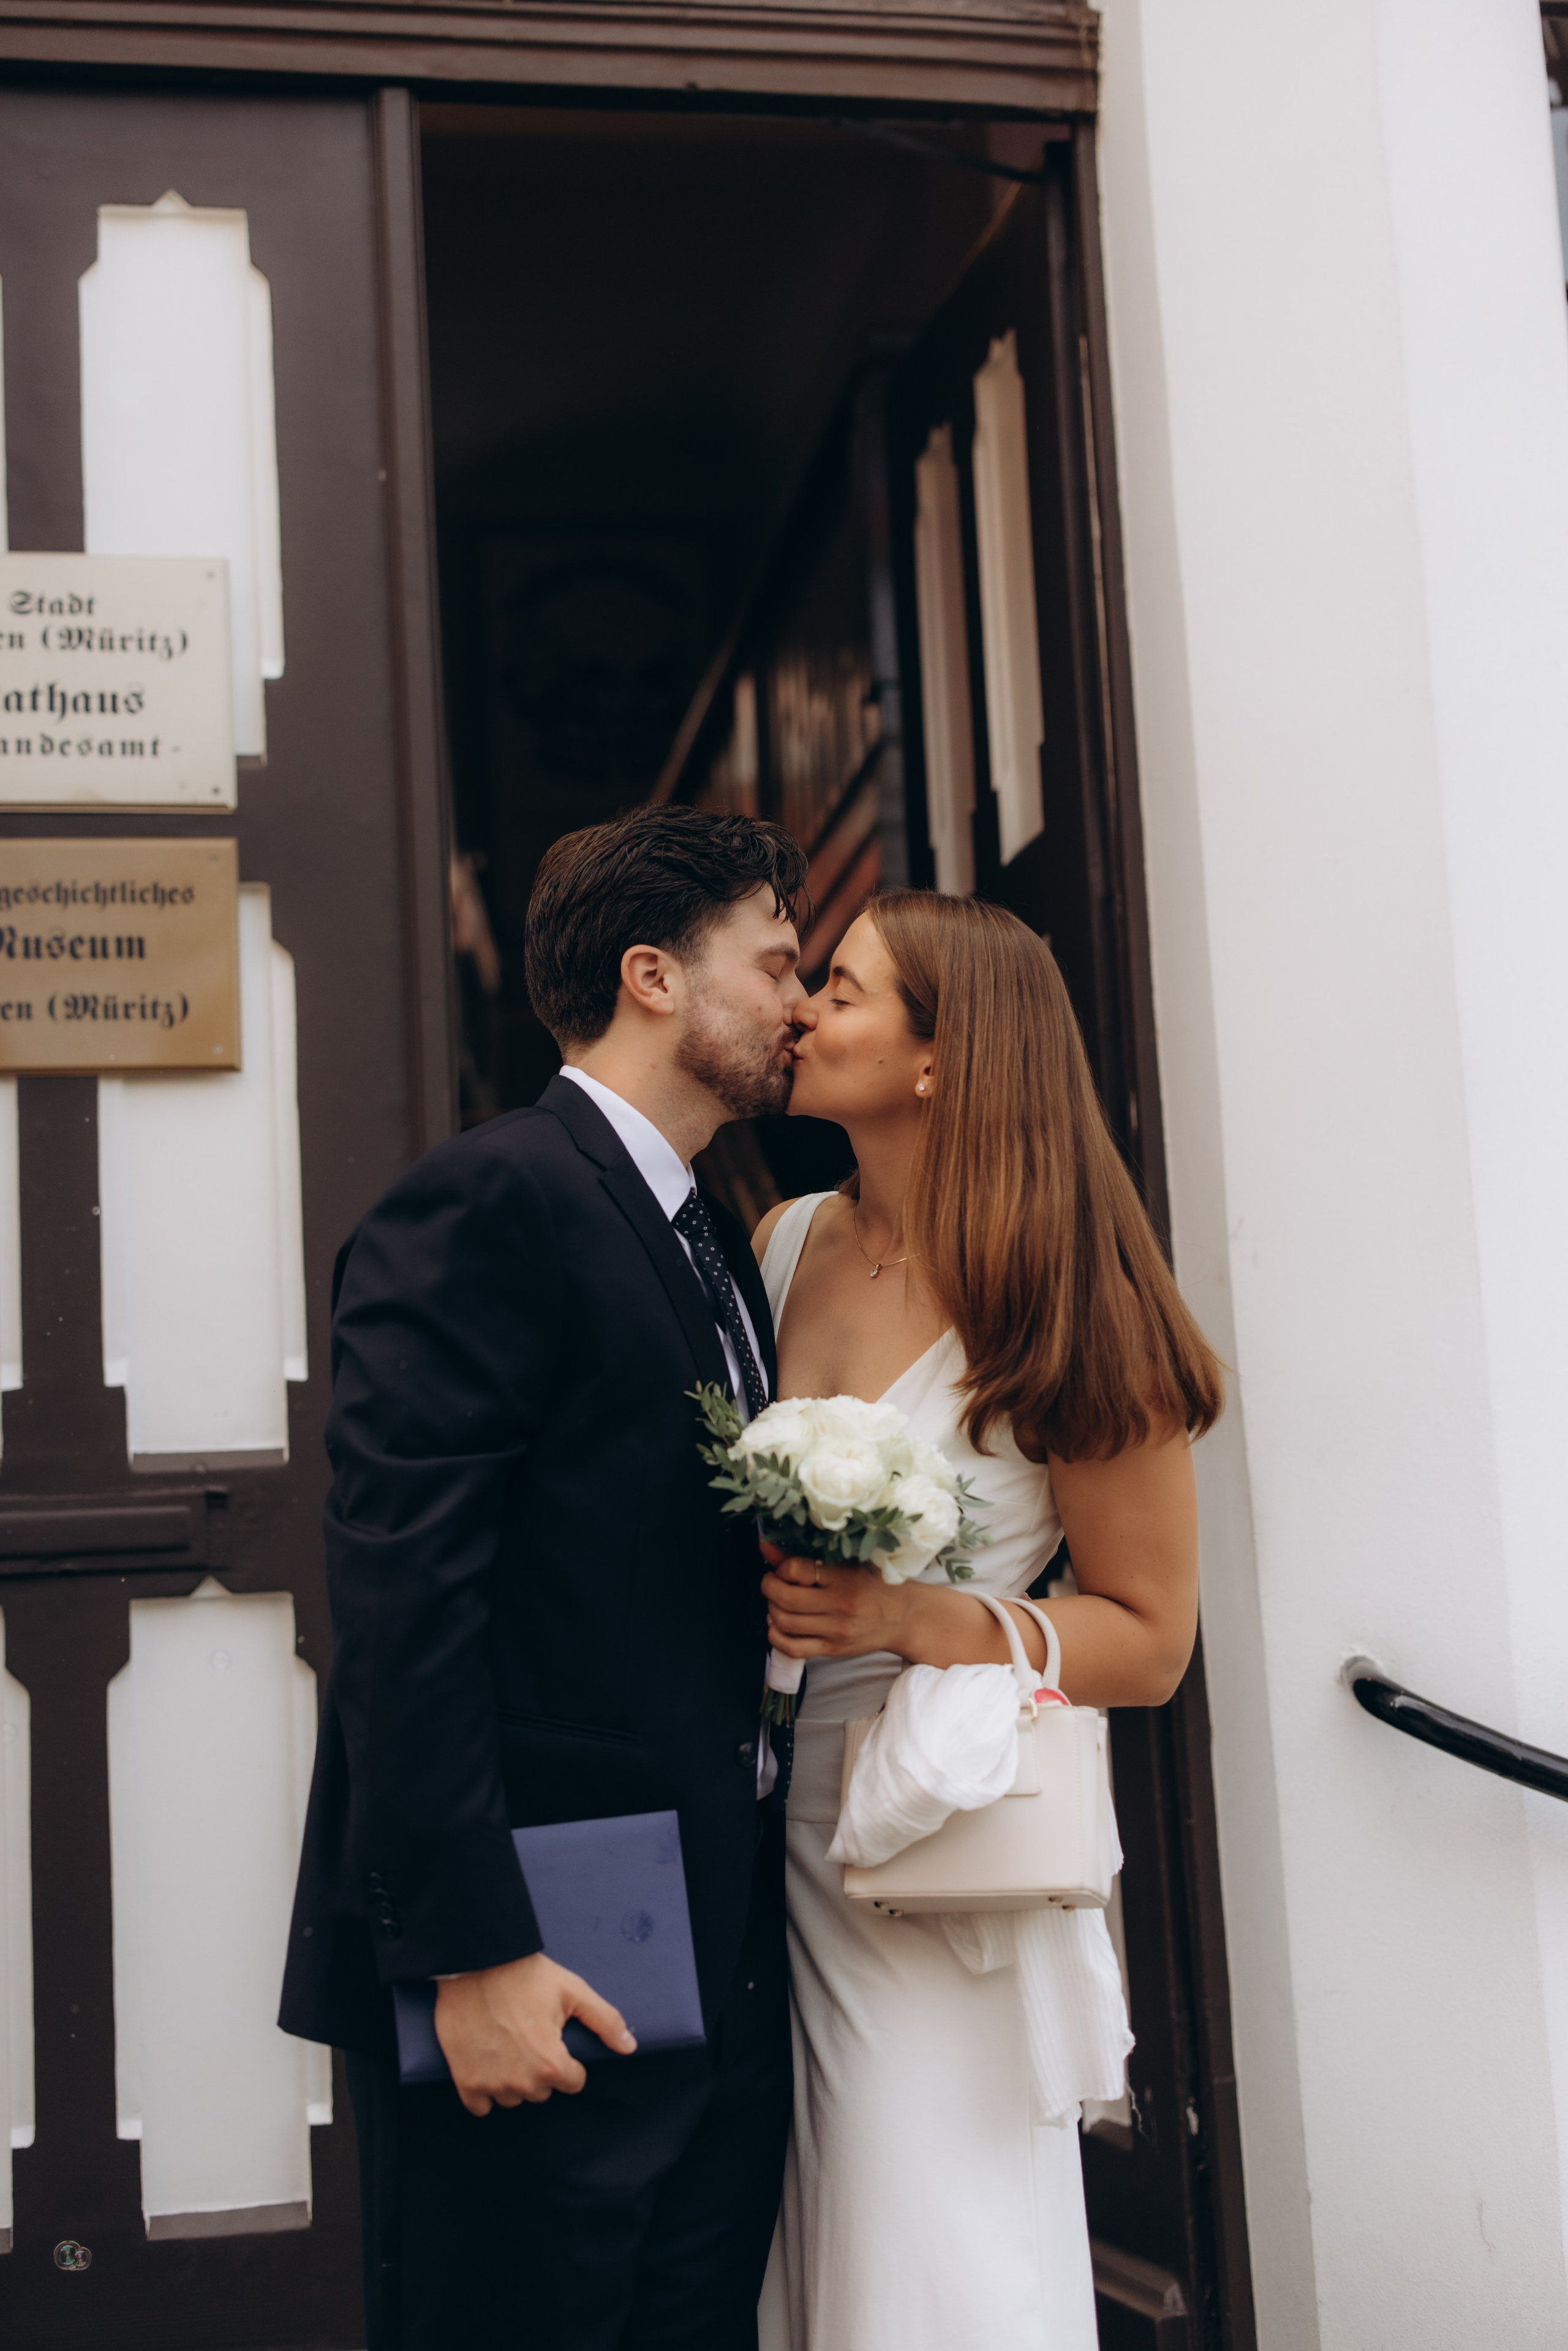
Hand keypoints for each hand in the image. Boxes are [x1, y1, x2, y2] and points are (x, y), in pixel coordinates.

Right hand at [433, 1951, 635, 2115]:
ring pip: (513, 2098)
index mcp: (551, 2064)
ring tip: (509, 2046)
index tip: (556, 2040)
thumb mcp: (573, 1991)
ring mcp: (491, 2084)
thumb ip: (605, 2021)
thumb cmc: (526, 1975)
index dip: (568, 2061)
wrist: (476, 1964)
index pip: (573, 2082)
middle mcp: (522, 2082)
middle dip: (541, 2070)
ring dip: (514, 2080)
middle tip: (531, 2037)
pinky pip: (480, 2106)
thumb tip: (630, 2047)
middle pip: (542, 2091)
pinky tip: (489, 2065)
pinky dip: (485, 2091)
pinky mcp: (465, 2080)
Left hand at [760, 1537, 913, 1660]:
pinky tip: (778, 1625)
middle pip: (786, 1599)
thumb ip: (804, 1557)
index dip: (780, 1567)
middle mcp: (840, 1606)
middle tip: (771, 1582)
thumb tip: (765, 1547)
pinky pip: (793, 1648)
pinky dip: (776, 1636)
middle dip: (769, 1588)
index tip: (783, 1568)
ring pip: (785, 1623)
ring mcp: (836, 1631)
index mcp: (845, 1578)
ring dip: (771, 1609)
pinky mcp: (833, 1650)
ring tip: (776, 1601)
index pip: (796, 1570)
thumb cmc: (874, 1585)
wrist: (903, 1616)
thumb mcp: (846, 1564)